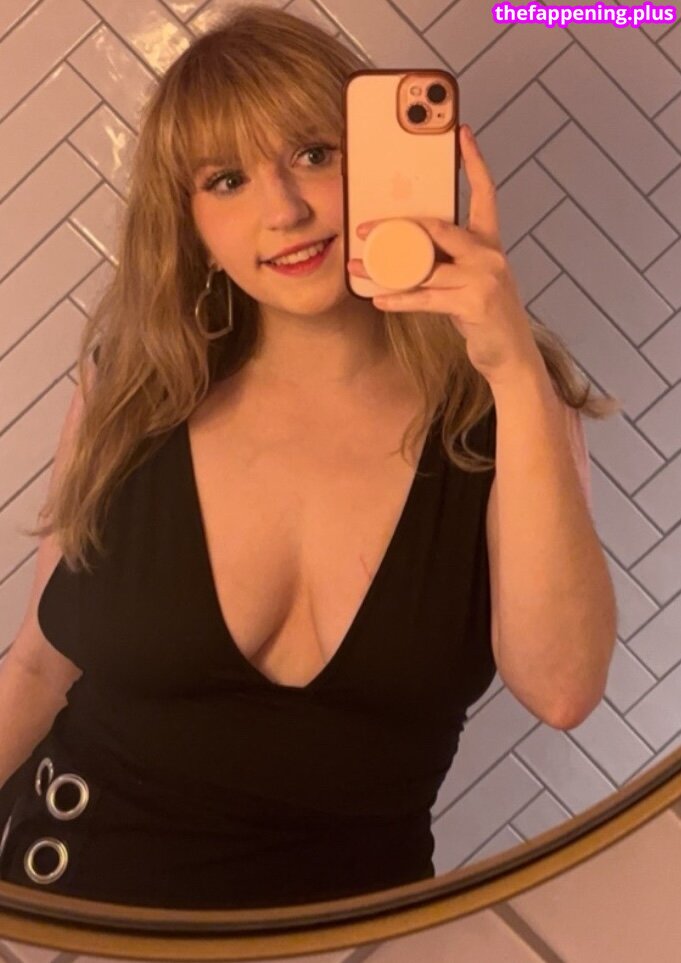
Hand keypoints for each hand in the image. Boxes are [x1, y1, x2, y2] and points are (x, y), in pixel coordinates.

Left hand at [347, 124, 543, 388]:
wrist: (510, 356)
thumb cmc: (485, 317)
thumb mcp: (470, 281)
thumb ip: (447, 261)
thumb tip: (406, 248)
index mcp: (490, 244)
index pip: (485, 194)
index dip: (474, 162)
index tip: (462, 133)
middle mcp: (490, 255)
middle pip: (438, 227)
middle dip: (397, 227)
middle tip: (364, 228)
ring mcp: (484, 278)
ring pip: (426, 265)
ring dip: (387, 269)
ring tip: (359, 268)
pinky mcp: (474, 303)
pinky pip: (426, 297)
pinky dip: (400, 299)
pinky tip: (379, 299)